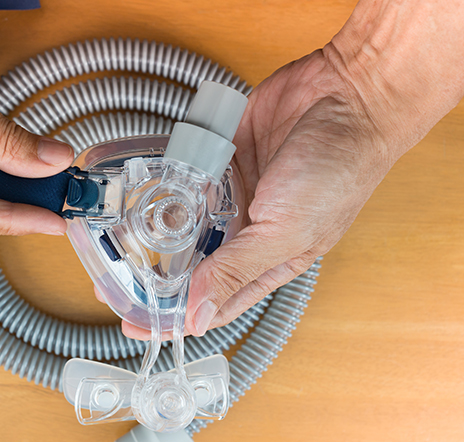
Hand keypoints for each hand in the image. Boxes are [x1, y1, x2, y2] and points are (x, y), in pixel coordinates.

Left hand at [123, 0, 463, 339]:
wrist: (350, 94)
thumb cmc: (337, 170)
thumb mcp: (286, 231)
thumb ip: (237, 271)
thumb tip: (197, 318)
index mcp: (269, 260)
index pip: (215, 301)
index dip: (177, 318)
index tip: (137, 325)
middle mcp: (247, 232)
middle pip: (193, 263)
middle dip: (155, 275)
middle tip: (113, 280)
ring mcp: (232, 193)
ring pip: (184, 221)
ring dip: (155, 229)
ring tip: (119, 238)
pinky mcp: (221, 158)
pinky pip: (184, 177)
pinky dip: (165, 184)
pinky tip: (142, 191)